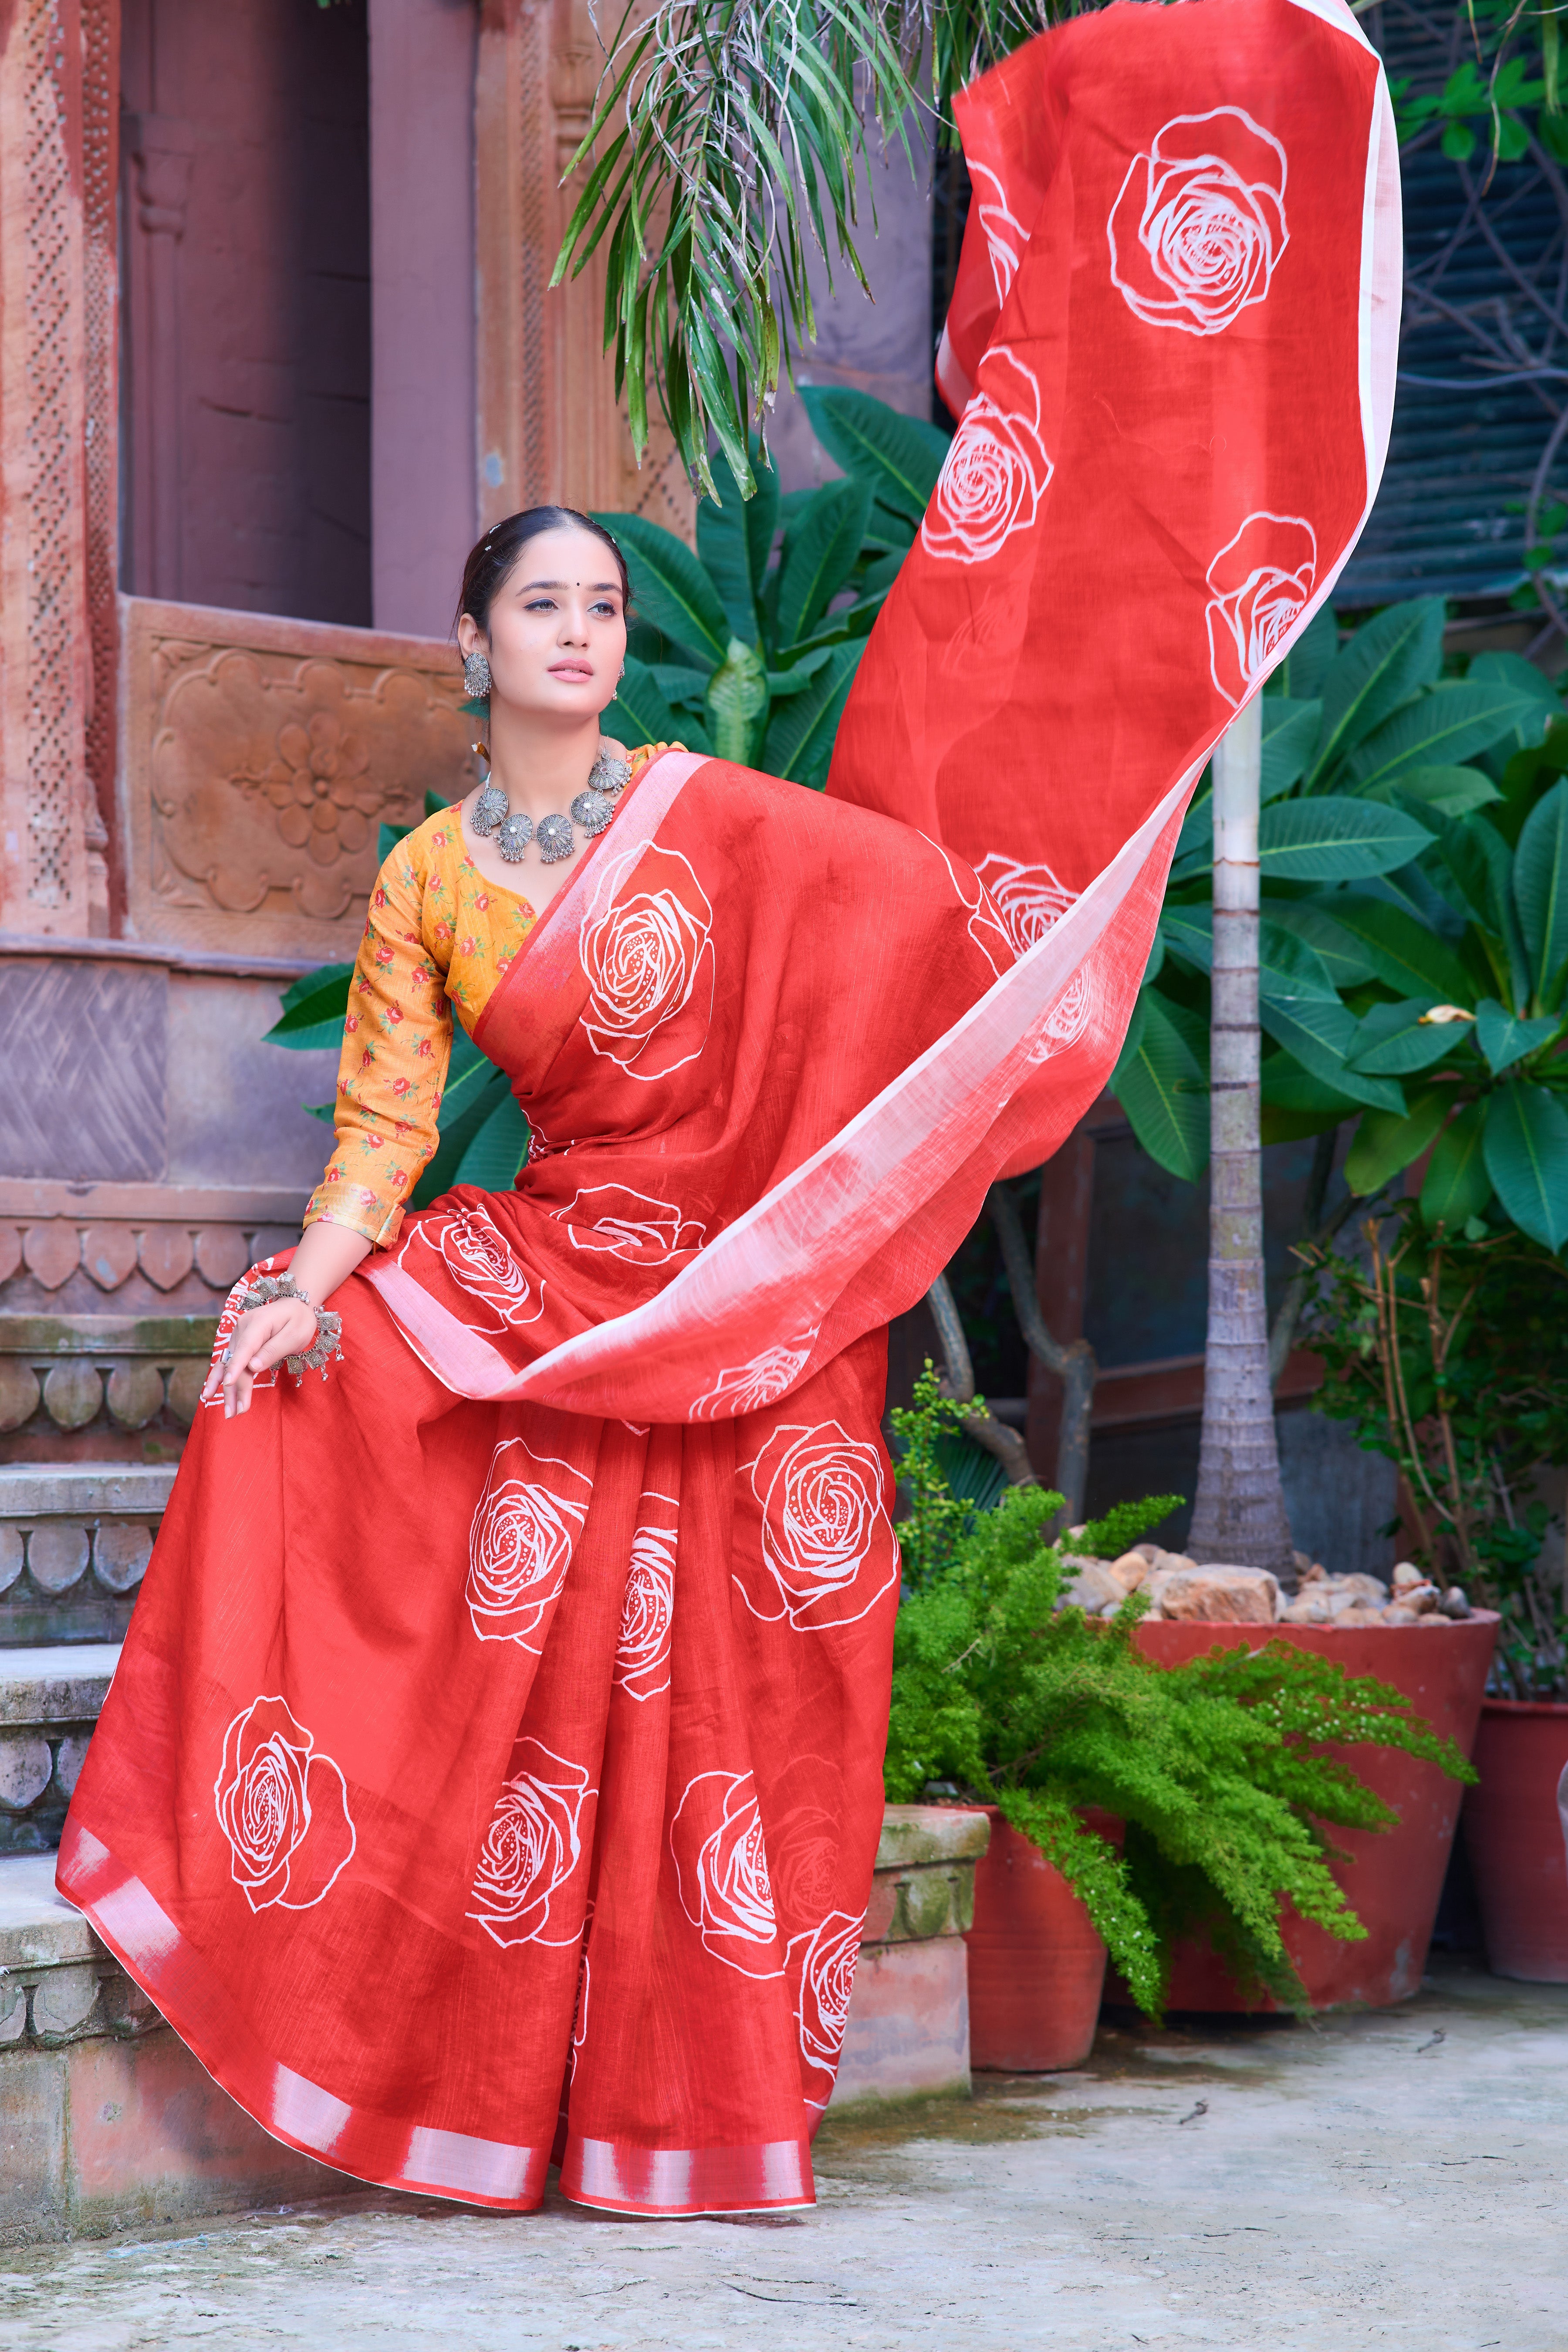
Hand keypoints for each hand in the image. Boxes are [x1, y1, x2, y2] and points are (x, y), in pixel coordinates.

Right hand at [200, 1299, 319, 1419]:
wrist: (295, 1305)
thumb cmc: (299, 1320)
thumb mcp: (295, 1334)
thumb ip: (274, 1350)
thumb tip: (253, 1367)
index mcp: (258, 1323)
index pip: (245, 1348)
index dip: (236, 1367)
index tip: (229, 1384)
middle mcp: (242, 1328)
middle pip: (235, 1361)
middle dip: (234, 1388)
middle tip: (235, 1413)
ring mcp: (238, 1336)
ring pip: (229, 1365)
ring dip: (226, 1389)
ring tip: (227, 1412)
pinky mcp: (239, 1343)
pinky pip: (229, 1363)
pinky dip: (222, 1379)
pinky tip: (211, 1393)